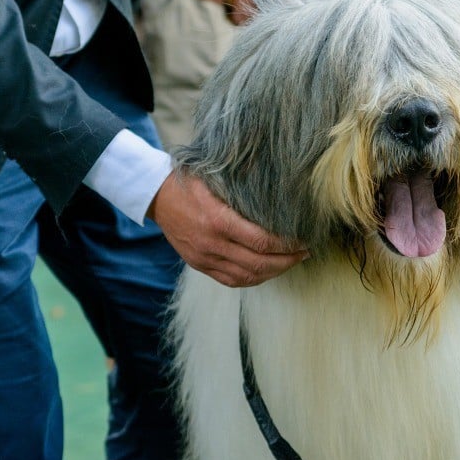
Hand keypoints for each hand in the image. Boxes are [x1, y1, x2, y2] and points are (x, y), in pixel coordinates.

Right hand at [148, 170, 306, 286]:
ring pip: (246, 277)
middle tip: (304, 254)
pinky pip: (230, 281)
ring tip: (290, 263)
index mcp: (218, 220)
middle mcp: (211, 244)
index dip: (286, 245)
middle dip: (286, 261)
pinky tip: (267, 271)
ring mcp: (204, 258)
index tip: (303, 240)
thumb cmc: (190, 181)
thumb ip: (244, 191)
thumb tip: (281, 194)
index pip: (261, 242)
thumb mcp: (216, 178)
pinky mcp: (198, 265)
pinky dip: (253, 279)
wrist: (155, 195)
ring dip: (273, 273)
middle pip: (258, 264)